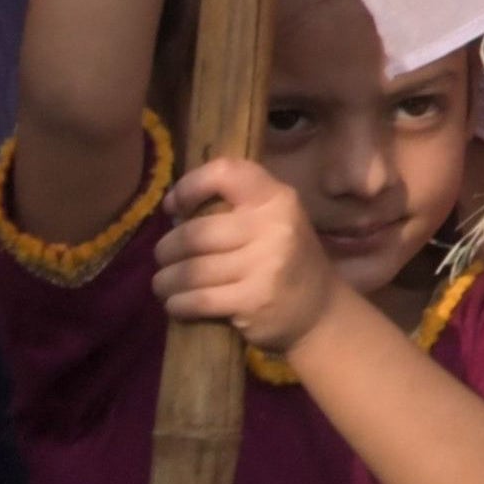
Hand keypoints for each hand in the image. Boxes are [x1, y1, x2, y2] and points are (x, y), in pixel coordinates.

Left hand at [148, 155, 344, 361]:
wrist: (319, 310)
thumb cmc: (285, 259)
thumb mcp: (272, 221)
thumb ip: (233, 209)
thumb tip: (174, 213)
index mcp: (277, 198)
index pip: (224, 173)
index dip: (189, 186)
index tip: (174, 207)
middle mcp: (274, 227)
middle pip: (195, 233)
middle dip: (167, 249)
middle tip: (163, 258)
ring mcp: (265, 265)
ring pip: (190, 271)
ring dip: (166, 280)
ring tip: (164, 283)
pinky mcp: (253, 301)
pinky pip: (197, 300)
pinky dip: (177, 303)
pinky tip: (177, 304)